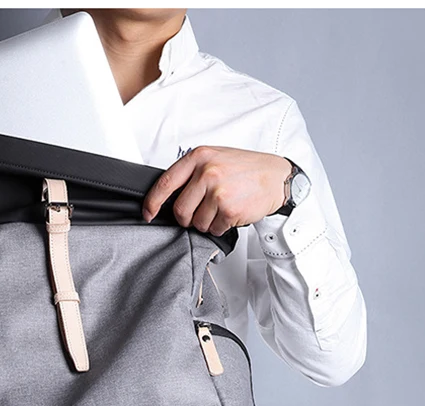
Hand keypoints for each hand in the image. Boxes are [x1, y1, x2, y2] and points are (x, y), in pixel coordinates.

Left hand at [141, 146, 291, 234]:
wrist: (275, 177)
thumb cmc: (245, 169)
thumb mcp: (215, 159)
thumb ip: (192, 173)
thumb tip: (169, 197)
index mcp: (199, 157)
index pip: (165, 183)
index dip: (153, 202)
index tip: (148, 213)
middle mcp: (207, 172)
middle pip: (180, 210)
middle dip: (187, 218)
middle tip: (201, 212)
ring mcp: (218, 191)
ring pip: (197, 223)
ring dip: (207, 223)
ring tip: (221, 208)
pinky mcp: (228, 210)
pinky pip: (213, 229)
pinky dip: (220, 226)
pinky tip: (231, 213)